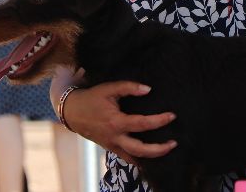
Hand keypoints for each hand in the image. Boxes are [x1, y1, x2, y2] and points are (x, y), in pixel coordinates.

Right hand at [61, 81, 176, 164]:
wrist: (72, 111)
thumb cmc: (91, 98)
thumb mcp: (109, 88)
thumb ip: (129, 87)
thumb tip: (148, 89)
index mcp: (116, 121)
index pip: (142, 124)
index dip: (159, 121)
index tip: (172, 116)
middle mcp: (115, 137)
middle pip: (141, 149)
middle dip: (159, 149)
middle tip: (174, 143)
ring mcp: (112, 145)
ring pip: (134, 158)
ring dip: (151, 156)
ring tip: (166, 150)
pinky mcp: (110, 148)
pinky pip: (127, 158)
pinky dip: (139, 159)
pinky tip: (149, 156)